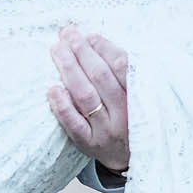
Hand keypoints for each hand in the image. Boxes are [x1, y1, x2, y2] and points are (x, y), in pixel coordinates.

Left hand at [48, 26, 128, 177]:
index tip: (89, 35)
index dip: (104, 47)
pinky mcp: (90, 144)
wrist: (131, 159)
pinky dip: (62, 106)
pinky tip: (52, 89)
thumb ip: (123, 73)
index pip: (122, 66)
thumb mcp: (137, 96)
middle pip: (100, 77)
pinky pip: (74, 124)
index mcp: (139, 96)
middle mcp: (124, 113)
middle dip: (81, 51)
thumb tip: (94, 40)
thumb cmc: (131, 118)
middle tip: (67, 34)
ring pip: (86, 96)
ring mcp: (106, 130)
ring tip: (57, 50)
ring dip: (69, 69)